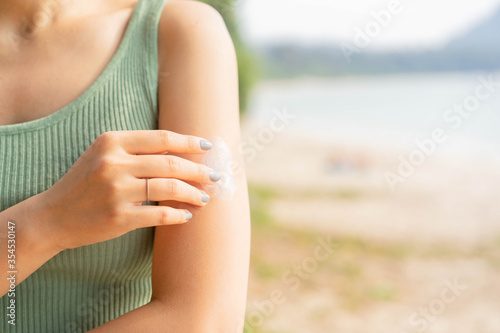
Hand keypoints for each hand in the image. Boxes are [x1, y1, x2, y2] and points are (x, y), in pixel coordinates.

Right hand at [33, 130, 218, 250]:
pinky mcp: (118, 217)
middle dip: (199, 170)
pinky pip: (160, 214)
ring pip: (170, 188)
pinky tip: (187, 215)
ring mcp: (116, 191)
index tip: (208, 147)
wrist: (52, 216)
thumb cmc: (83, 183)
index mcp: (112, 142)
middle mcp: (114, 163)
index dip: (189, 142)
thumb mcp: (103, 155)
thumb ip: (136, 149)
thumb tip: (180, 151)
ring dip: (194, 193)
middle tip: (214, 176)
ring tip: (205, 197)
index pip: (162, 139)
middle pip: (171, 164)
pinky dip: (178, 215)